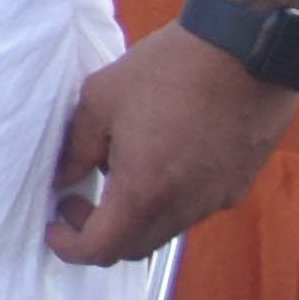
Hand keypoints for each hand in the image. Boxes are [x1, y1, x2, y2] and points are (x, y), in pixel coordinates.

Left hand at [49, 22, 294, 262]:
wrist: (244, 50)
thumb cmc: (167, 69)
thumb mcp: (100, 100)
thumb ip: (75, 150)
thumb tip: (62, 180)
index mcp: (146, 191)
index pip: (102, 249)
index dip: (70, 246)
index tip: (55, 222)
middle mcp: (186, 206)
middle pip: (134, 248)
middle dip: (98, 233)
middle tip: (78, 199)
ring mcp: (218, 198)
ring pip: (165, 230)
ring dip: (133, 216)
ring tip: (118, 169)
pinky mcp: (237, 184)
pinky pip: (193, 209)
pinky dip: (166, 202)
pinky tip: (158, 160)